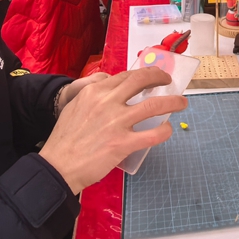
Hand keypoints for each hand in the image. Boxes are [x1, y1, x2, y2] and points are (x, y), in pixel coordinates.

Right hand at [39, 67, 186, 192]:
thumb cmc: (64, 139)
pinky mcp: (122, 143)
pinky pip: (152, 134)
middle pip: (142, 80)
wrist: (57, 166)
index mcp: (95, 92)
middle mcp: (107, 102)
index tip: (152, 76)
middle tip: (168, 81)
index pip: (126, 75)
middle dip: (160, 77)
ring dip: (172, 102)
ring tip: (181, 103)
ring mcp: (117, 122)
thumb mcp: (75, 106)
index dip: (144, 73)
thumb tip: (111, 90)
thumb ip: (94, 96)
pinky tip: (167, 130)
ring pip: (154, 105)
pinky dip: (164, 131)